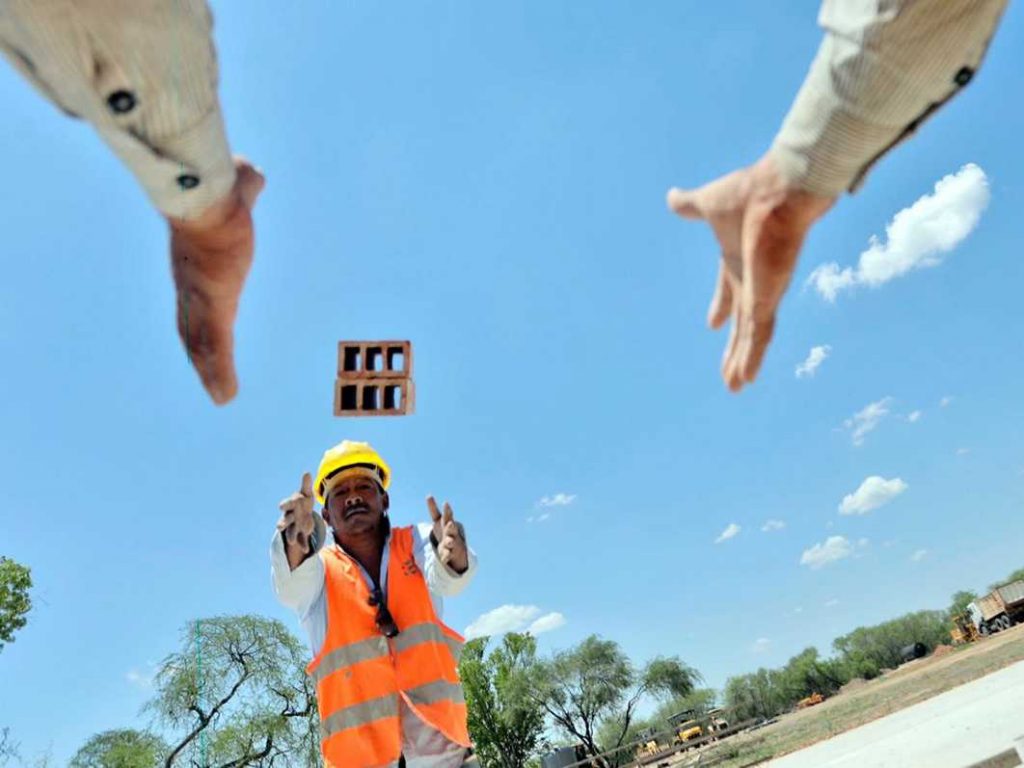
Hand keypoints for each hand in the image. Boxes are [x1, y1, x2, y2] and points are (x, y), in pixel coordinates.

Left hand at [168, 156, 265, 404]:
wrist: (208, 198)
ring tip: (220, 398)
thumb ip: (243, 187)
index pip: (193, 298)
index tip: (198, 332)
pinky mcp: (215, 307)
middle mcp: (193, 285)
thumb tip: (252, 173)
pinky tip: (224, 399)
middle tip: (206, 375)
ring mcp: (202, 299)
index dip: (195, 317)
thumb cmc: (219, 190)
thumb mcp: (234, 190)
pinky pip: (217, 349)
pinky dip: (219, 375)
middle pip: (192, 326)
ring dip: (210, 372)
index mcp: (196, 263)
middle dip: (198, 351)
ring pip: (203, 344)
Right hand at [278, 472, 315, 568]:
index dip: (285, 505)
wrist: (303, 514)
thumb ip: (306, 485)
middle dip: (283, 523)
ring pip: (291, 532)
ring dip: (291, 536)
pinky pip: (301, 540)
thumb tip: (307, 472)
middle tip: (279, 526)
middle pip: (285, 520)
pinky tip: (306, 550)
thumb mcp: (306, 493)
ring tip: (291, 541)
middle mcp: (291, 517)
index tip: (281, 506)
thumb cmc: (303, 501)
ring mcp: (295, 526)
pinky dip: (303, 545)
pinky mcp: (301, 534)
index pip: (287, 505)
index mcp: (292, 506)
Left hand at [427, 496, 467, 573]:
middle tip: (450, 524)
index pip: (446, 515)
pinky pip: (448, 554)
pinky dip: (446, 556)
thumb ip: (433, 508)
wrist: (454, 546)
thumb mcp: (438, 519)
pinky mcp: (449, 552)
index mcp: (447, 522)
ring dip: (450, 542)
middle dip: (451, 526)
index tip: (446, 503)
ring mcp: (451, 542)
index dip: (446, 510)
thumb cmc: (444, 529)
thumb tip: (429, 495)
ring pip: (451, 541)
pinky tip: (443, 559)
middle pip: (451, 528)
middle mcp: (450, 531)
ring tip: (449, 542)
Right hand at [667, 153, 834, 391]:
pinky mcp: (767, 299)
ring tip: (735, 388)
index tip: (712, 324)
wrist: (777, 190)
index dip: (721, 307)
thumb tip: (671, 197)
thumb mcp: (708, 204)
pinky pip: (759, 336)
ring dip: (742, 362)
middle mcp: (753, 280)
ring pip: (752, 336)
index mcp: (738, 260)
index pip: (729, 289)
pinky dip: (753, 357)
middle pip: (742, 323)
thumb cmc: (749, 193)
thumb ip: (690, 205)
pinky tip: (746, 378)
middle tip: (729, 372)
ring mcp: (762, 292)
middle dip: (734, 348)